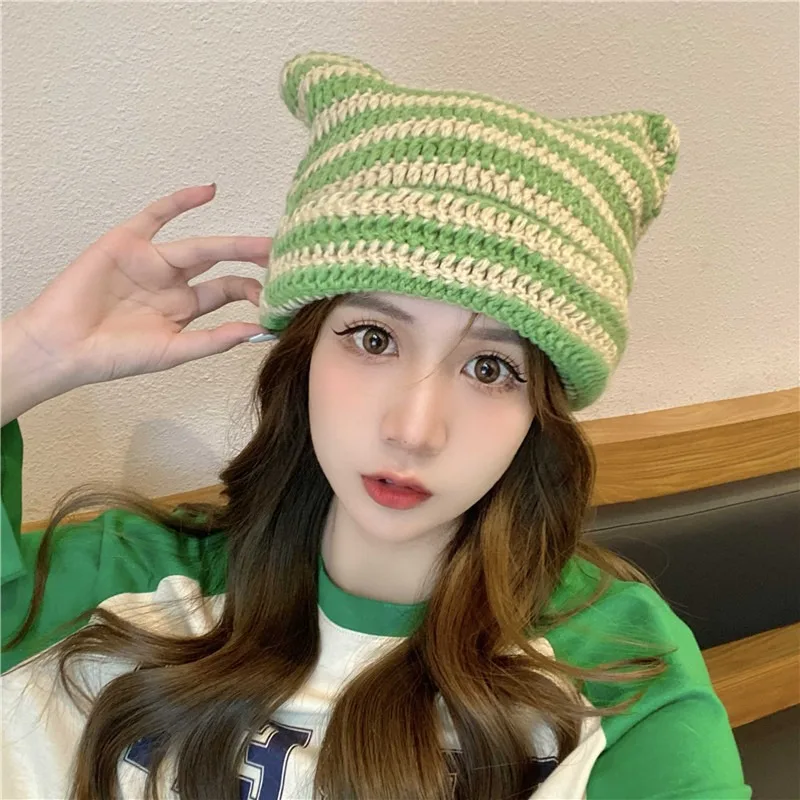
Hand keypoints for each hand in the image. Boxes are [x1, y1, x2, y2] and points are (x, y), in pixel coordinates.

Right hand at [8, 183, 272, 387]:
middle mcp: (173, 282)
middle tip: (284, 257)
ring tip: (263, 242)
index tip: (279, 295)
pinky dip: (180, 201)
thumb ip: (213, 340)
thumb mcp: (173, 351)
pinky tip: (208, 191)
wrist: (63, 347)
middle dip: (251, 261)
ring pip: (199, 245)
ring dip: (230, 242)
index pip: (228, 292)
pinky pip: (157, 216)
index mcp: (185, 308)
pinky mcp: (128, 242)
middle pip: (220, 265)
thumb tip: (257, 332)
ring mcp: (152, 260)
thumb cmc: (115, 356)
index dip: (253, 292)